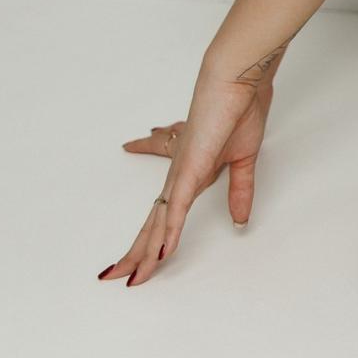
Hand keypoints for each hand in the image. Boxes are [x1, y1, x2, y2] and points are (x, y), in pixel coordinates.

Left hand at [100, 68, 274, 285]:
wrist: (237, 82)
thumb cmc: (239, 110)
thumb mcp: (243, 161)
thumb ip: (240, 190)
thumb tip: (239, 218)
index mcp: (190, 174)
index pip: (164, 213)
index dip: (151, 236)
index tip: (138, 255)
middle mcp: (178, 177)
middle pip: (151, 223)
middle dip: (134, 252)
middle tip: (113, 276)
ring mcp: (181, 174)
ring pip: (157, 222)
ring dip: (145, 252)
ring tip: (131, 276)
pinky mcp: (190, 169)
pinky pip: (176, 207)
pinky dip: (168, 231)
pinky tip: (161, 252)